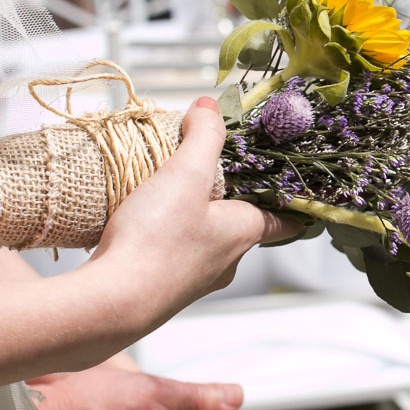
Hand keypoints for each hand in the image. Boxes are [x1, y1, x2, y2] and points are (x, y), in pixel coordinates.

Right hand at [86, 98, 300, 329]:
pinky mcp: (163, 289)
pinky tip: (143, 222)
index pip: (283, 220)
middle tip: (213, 171)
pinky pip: (174, 253)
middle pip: (241, 225)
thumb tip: (211, 107)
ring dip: (195, 216)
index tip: (297, 193)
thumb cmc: (157, 240)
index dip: (292, 204)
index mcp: (243, 233)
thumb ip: (203, 136)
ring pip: (206, 240)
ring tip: (170, 191)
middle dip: (230, 199)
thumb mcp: (186, 173)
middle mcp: (225, 261)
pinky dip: (166, 235)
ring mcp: (194, 279)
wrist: (112, 302)